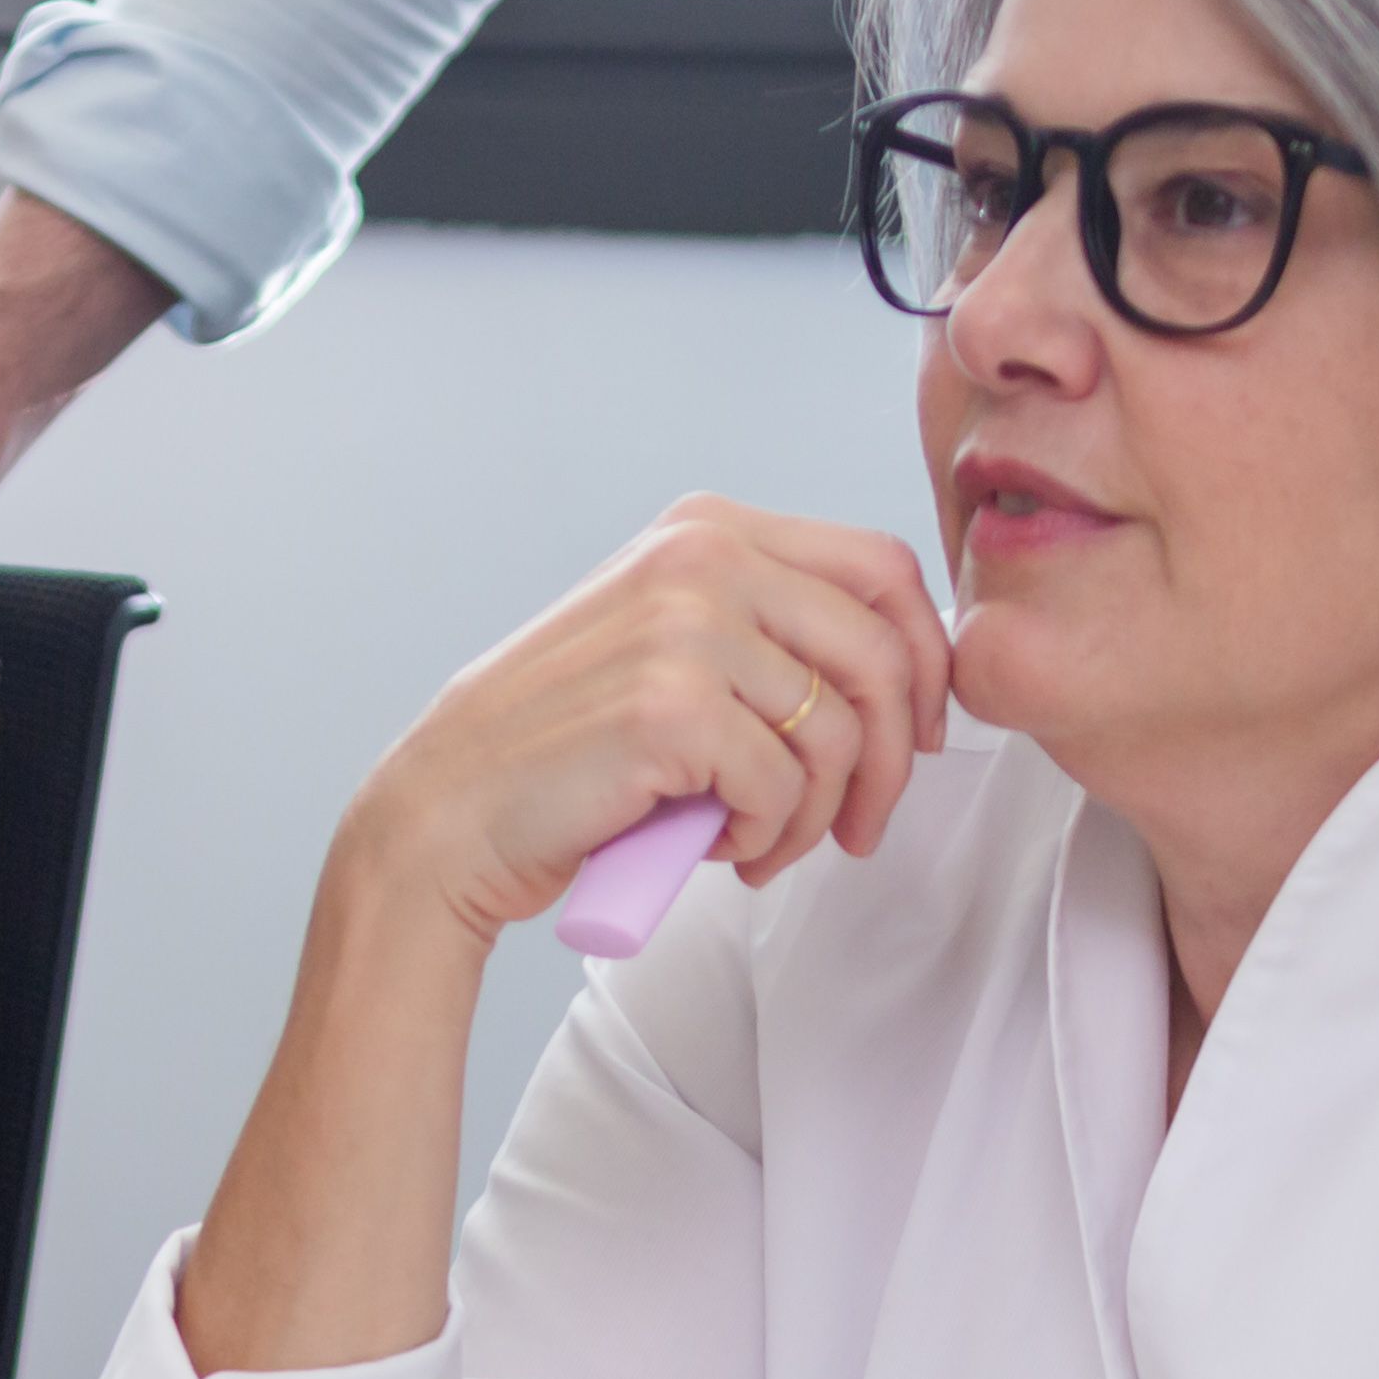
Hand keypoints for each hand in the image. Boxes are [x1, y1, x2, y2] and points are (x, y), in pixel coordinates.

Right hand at [340, 497, 951, 944]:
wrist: (453, 810)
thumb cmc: (569, 747)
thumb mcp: (673, 643)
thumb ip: (768, 628)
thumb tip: (905, 676)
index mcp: (708, 529)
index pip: (880, 568)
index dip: (925, 659)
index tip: (923, 732)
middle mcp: (701, 558)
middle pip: (881, 651)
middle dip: (895, 756)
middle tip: (865, 823)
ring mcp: (686, 628)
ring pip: (838, 733)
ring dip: (818, 815)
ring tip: (765, 845)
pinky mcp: (671, 708)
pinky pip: (783, 788)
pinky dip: (767, 838)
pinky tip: (718, 849)